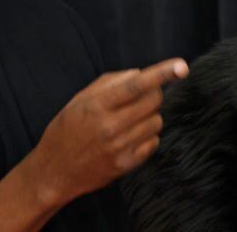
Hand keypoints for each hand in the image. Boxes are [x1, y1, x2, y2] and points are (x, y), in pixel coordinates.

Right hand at [25, 58, 188, 204]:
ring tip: (129, 120)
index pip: (136, 85)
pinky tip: (130, 136)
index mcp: (97, 106)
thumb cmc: (66, 129)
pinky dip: (147, 135)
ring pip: (156, 121)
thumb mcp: (79, 100)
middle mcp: (110, 126)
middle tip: (140, 97)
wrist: (55, 170)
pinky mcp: (127, 165)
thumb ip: (109, 83)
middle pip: (153, 101)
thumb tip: (140, 74)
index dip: (161, 73)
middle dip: (153, 93)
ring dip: (149, 115)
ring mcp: (120, 147)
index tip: (181, 66)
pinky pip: (153, 142)